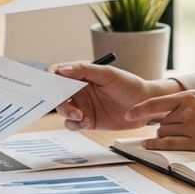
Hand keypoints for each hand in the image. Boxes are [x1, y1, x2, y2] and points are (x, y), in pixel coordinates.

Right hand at [51, 62, 179, 130]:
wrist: (145, 106)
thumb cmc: (130, 85)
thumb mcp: (109, 74)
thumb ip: (85, 70)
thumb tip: (63, 69)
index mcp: (82, 74)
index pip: (59, 73)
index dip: (50, 76)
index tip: (49, 82)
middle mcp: (79, 90)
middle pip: (57, 93)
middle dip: (57, 99)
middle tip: (65, 104)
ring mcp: (83, 106)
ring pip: (63, 110)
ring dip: (66, 113)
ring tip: (80, 115)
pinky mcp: (87, 121)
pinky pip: (72, 124)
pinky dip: (74, 124)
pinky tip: (85, 122)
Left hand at [126, 90, 194, 152]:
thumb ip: (191, 104)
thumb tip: (174, 114)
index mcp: (191, 96)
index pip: (156, 102)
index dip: (139, 109)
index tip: (128, 114)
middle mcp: (188, 110)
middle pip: (161, 121)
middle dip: (160, 127)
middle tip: (157, 131)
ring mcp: (192, 126)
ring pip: (164, 132)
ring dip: (162, 136)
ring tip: (164, 139)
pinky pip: (169, 144)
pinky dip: (155, 145)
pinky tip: (149, 146)